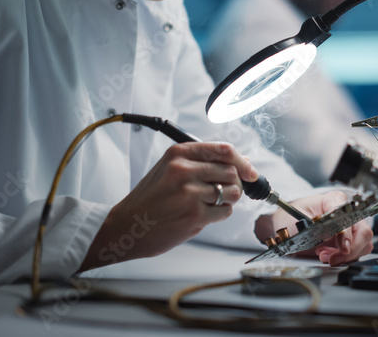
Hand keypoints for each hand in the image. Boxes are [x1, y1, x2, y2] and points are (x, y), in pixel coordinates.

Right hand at [80, 142, 257, 270]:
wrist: (128, 226)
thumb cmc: (150, 199)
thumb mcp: (169, 169)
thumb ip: (202, 162)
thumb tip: (243, 162)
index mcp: (179, 154)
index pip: (224, 150)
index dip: (242, 161)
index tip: (250, 171)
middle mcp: (184, 170)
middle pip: (232, 171)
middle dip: (235, 183)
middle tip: (224, 191)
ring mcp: (190, 193)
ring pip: (231, 192)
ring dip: (228, 199)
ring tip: (211, 203)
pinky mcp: (195, 215)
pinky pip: (225, 211)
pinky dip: (220, 214)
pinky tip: (203, 214)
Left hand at [256, 191, 373, 265]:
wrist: (287, 223)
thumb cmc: (292, 216)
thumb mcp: (298, 218)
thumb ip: (315, 225)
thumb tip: (331, 235)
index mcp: (335, 200)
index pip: (349, 216)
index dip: (347, 233)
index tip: (343, 246)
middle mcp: (346, 212)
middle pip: (363, 232)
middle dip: (349, 250)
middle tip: (331, 258)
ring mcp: (350, 227)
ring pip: (364, 244)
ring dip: (347, 256)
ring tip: (326, 256)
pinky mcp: (349, 240)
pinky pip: (358, 252)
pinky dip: (346, 259)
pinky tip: (330, 256)